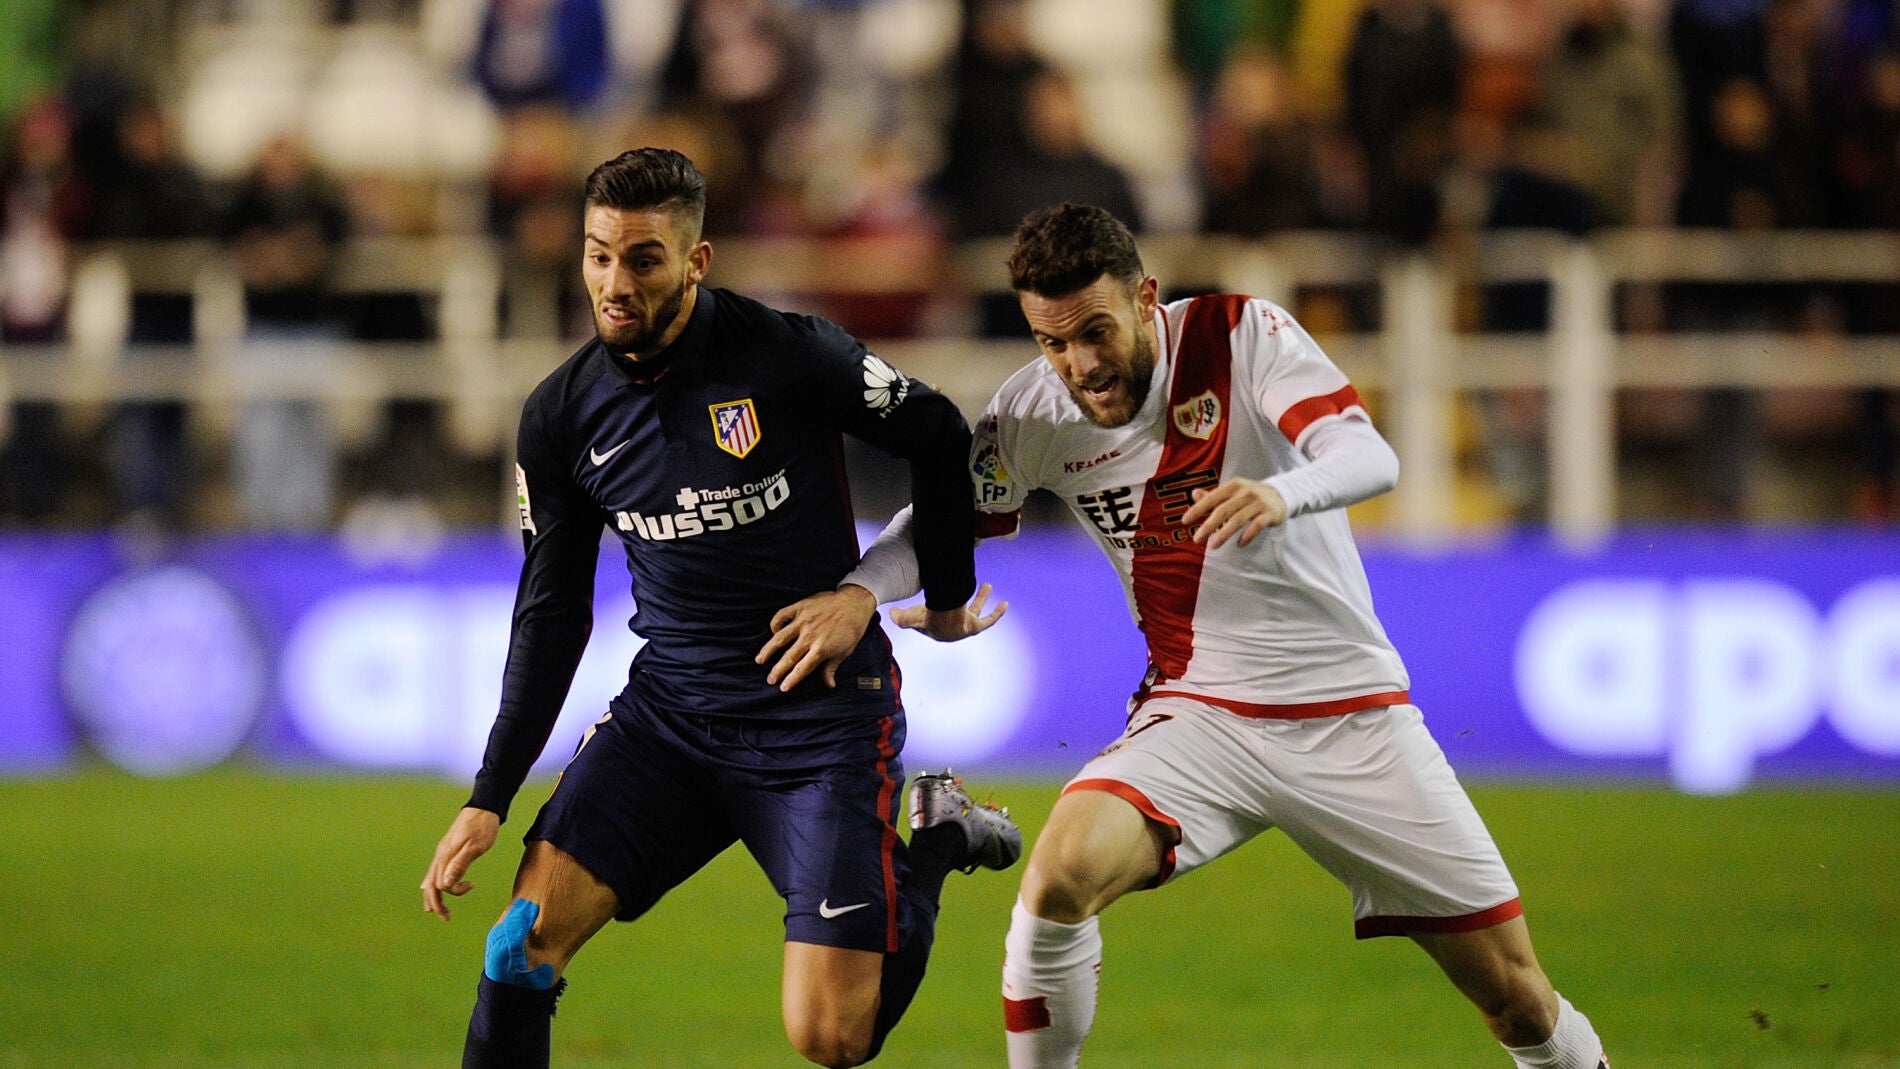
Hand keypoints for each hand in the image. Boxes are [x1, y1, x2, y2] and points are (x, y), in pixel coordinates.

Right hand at [421, 806, 499, 919]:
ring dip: (435, 896)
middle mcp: (440, 855)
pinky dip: (434, 884)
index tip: (472, 885)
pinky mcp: (447, 850)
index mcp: (446, 856)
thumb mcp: (475, 846)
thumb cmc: (483, 826)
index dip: (455, 891)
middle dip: (437, 903)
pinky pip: (435, 871)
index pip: (442, 884)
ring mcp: (442, 852)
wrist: (484, 806)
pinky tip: (434, 888)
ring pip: (431, 879)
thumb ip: (460, 864)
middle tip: (446, 918)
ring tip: (439, 910)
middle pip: (430, 885)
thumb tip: (445, 885)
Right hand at [757, 584, 877, 690]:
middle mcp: (810, 636)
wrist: (854, 603)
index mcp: (821, 649)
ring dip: (768, 649)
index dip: (791, 679)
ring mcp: (803, 621)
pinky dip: (775, 623)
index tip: (783, 688)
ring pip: (780, 637)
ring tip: (759, 659)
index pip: (802, 668)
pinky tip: (772, 631)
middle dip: (777, 670)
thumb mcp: (844, 651)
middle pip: (789, 656)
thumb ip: (831, 668)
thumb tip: (829, 685)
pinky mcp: (801, 607)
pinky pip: (782, 615)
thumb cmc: (851, 629)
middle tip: (769, 680)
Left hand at [888, 582, 1006, 642]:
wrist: (942, 619)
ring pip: (975, 611)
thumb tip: (890, 614)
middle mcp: (951, 632)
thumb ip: (898, 616)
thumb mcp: (908, 617)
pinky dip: (997, 613)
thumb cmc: (926, 616)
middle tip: (966, 589)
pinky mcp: (974, 627)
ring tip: (987, 585)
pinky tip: (1005, 604)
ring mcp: (963, 630)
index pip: (938, 618)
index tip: (941, 593)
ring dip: (982, 598)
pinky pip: (989, 621)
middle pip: (959, 612)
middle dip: (962, 600)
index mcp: (935, 630)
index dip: (939, 608)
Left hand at [1181, 478, 1286, 548]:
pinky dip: (1247, 535)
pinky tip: (1239, 544)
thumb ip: (1213, 496)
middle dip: (1208, 526)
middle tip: (1197, 539)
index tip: (1185, 521)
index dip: (1198, 509)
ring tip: (1213, 546)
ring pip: (1238, 519)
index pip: (1212, 498)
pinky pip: (1257, 525)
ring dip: (1224, 533)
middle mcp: (1245, 492)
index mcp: (1233, 486)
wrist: (1281, 494)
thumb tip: (1194, 494)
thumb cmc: (1250, 495)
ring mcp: (1259, 503)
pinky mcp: (1270, 513)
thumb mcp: (1233, 492)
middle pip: (1223, 510)